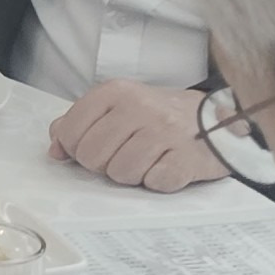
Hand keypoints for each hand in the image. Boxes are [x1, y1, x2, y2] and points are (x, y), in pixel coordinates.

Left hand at [47, 79, 222, 189]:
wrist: (219, 118)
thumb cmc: (159, 116)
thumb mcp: (117, 107)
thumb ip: (80, 123)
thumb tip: (55, 150)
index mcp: (115, 91)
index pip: (69, 132)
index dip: (76, 149)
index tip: (94, 147)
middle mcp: (139, 107)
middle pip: (92, 157)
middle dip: (104, 164)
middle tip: (125, 154)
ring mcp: (166, 131)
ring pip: (121, 174)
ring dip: (132, 175)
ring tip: (148, 159)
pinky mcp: (188, 157)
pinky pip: (154, 183)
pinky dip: (158, 181)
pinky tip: (167, 165)